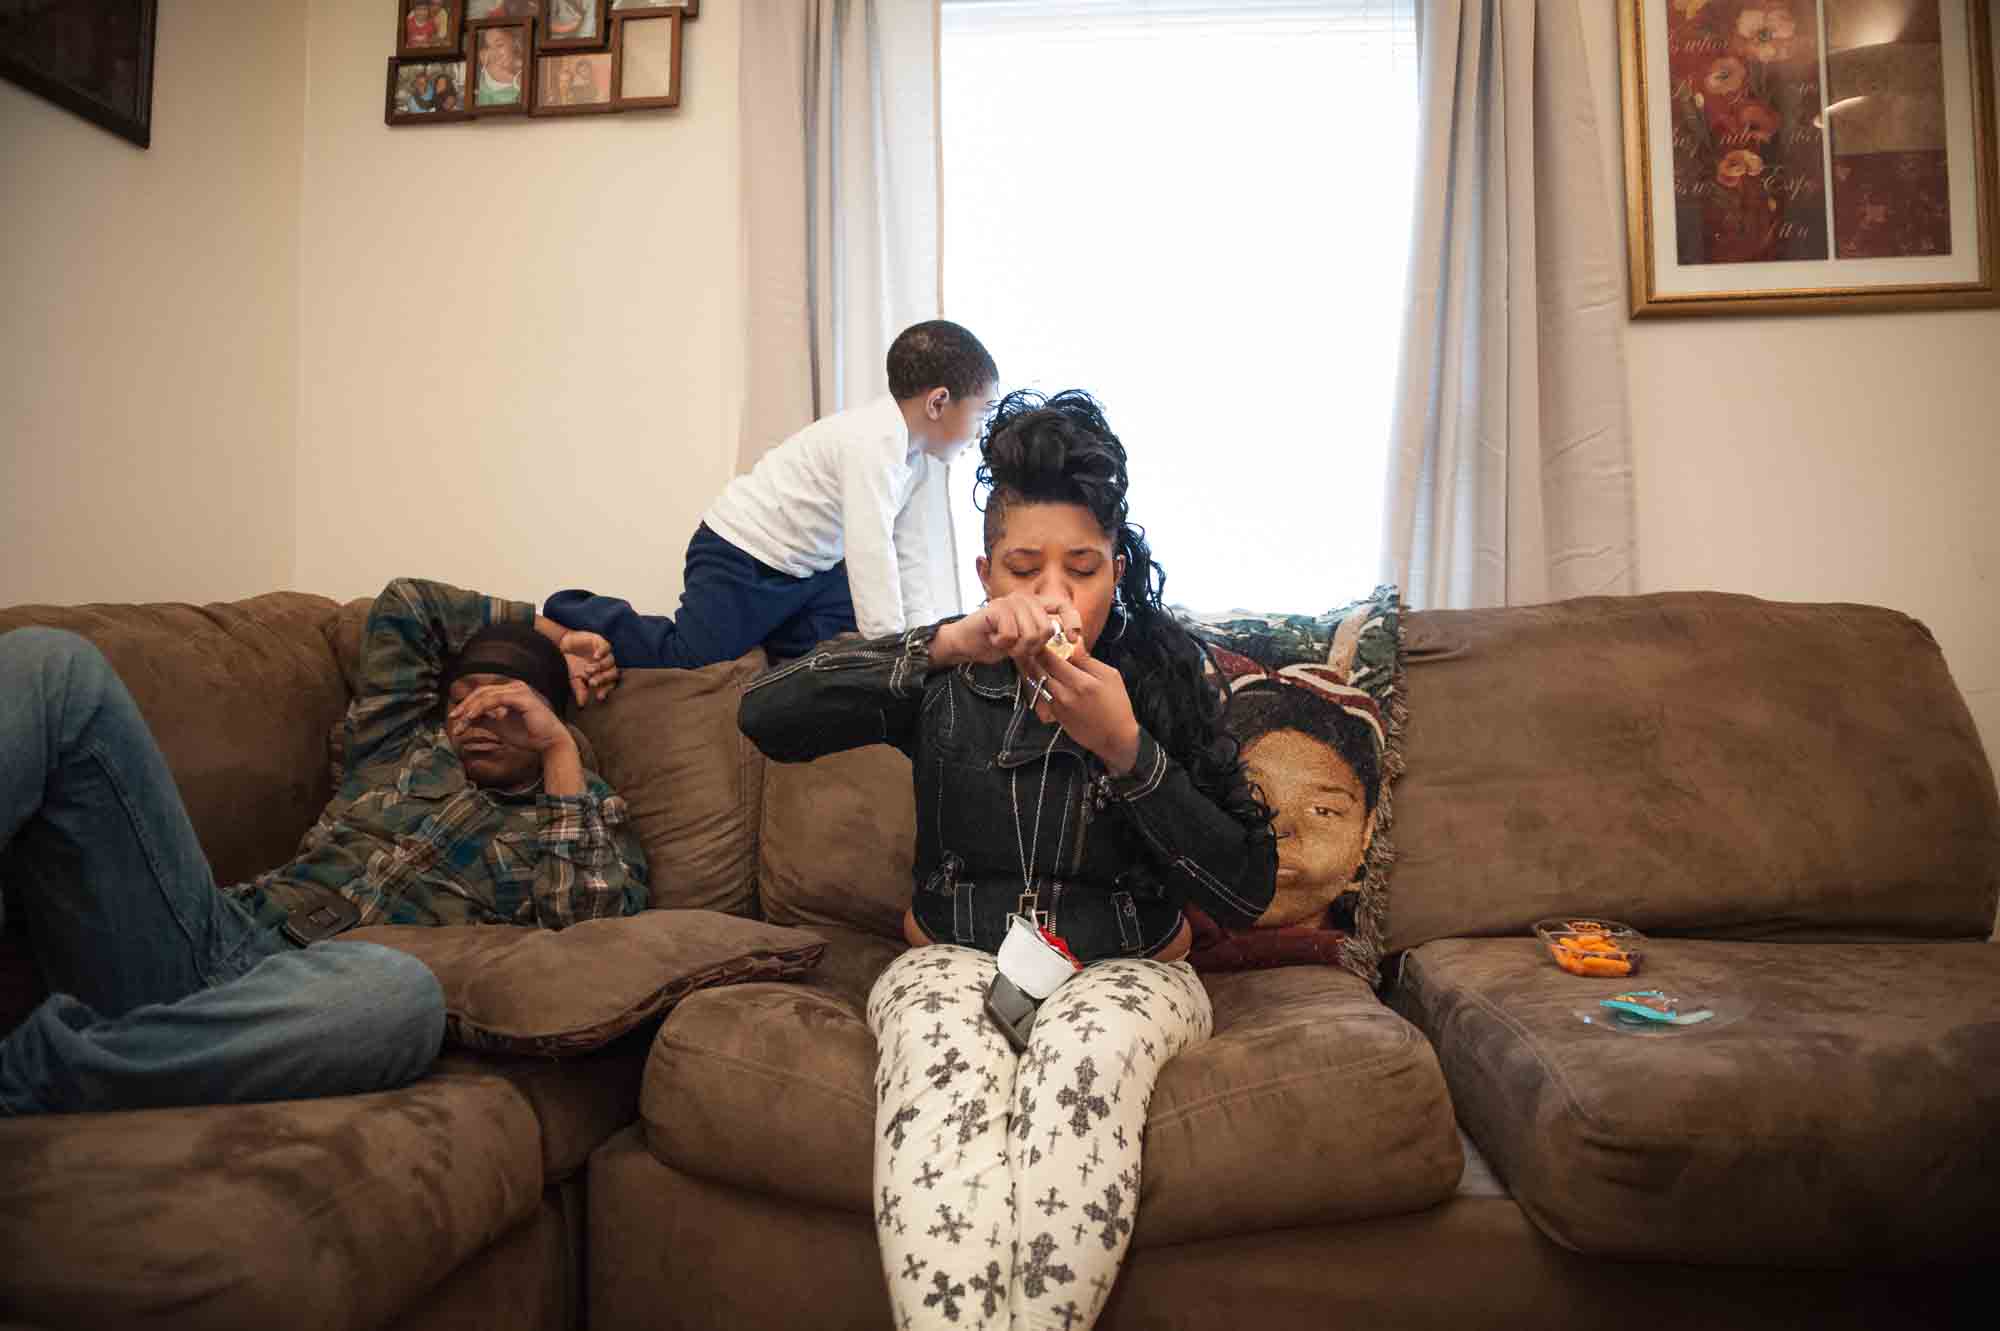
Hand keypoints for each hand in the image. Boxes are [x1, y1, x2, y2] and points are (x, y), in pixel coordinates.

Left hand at [447, 679, 573, 755]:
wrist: (549, 743)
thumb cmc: (529, 735)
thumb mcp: (500, 727)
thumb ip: (485, 720)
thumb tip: (467, 718)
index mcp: (511, 692)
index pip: (483, 694)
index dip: (467, 704)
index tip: (455, 718)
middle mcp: (515, 687)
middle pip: (482, 692)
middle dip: (465, 705)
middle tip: (453, 718)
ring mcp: (519, 690)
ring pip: (486, 694)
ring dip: (470, 708)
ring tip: (461, 720)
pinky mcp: (521, 697)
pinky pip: (495, 699)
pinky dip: (481, 707)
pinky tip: (472, 717)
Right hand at [558, 630, 618, 705]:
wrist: (562, 647)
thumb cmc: (571, 665)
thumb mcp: (574, 679)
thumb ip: (580, 690)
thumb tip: (581, 705)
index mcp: (602, 675)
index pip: (610, 684)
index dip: (606, 690)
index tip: (599, 697)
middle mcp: (606, 665)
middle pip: (612, 673)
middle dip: (603, 679)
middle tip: (592, 682)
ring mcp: (604, 653)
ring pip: (610, 661)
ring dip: (600, 666)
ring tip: (588, 669)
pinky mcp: (600, 642)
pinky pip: (606, 647)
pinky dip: (602, 652)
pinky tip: (595, 656)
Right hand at [933, 594, 1083, 678]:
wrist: (965, 643)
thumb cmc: (995, 642)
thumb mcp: (1025, 642)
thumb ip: (1043, 639)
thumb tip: (1070, 645)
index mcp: (1035, 604)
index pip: (1062, 605)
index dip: (1071, 621)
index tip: (1073, 638)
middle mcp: (1025, 598)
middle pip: (1046, 629)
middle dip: (1032, 648)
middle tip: (1015, 648)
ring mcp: (1011, 601)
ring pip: (1029, 634)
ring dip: (1015, 647)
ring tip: (1003, 642)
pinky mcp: (997, 609)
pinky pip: (1011, 635)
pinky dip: (1001, 644)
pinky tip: (993, 638)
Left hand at [1037, 642, 1141, 775]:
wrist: (1115, 737)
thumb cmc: (1117, 704)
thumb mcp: (1110, 676)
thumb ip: (1088, 660)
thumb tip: (1073, 644)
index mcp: (1080, 682)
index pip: (1051, 659)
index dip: (1042, 647)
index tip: (1040, 639)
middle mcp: (1064, 694)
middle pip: (1039, 671)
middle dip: (1034, 657)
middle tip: (1032, 647)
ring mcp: (1057, 706)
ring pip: (1038, 683)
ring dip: (1035, 671)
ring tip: (1036, 660)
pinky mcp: (1055, 715)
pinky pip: (1042, 695)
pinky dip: (1041, 685)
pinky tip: (1045, 678)